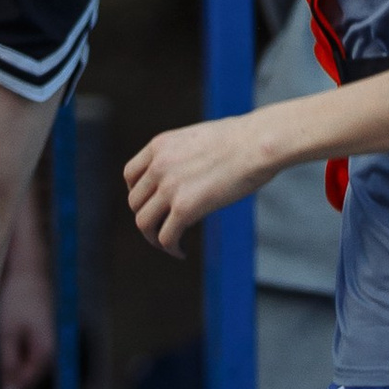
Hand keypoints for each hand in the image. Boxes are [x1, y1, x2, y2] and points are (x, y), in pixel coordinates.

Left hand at [0, 234, 56, 388]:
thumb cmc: (14, 299)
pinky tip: (2, 337)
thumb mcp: (7, 335)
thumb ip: (9, 366)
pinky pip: (25, 349)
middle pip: (28, 374)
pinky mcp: (39, 328)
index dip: (9, 387)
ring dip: (11, 361)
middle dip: (10, 374)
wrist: (24, 267)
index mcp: (46, 351)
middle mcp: (51, 346)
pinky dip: (13, 349)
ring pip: (26, 361)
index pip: (27, 382)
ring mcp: (47, 336)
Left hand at [123, 110, 286, 256]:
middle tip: (164, 228)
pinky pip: (166, 237)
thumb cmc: (241, 139)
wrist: (257, 144)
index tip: (152, 205)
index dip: (138, 194)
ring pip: (144, 223)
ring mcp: (169, 187)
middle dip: (148, 218)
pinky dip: (170, 248)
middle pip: (136, 202)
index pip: (131, 175)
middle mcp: (158, 165)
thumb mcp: (199, 137)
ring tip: (171, 244)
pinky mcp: (184, 208)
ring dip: (154, 238)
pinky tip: (182, 251)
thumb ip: (184, 155)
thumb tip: (190, 172)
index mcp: (160, 145)